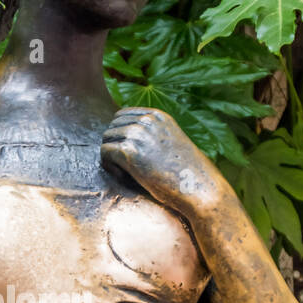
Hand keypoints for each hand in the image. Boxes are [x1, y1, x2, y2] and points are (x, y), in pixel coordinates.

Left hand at [101, 107, 227, 219]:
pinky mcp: (129, 152)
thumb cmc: (187, 172)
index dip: (119, 133)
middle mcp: (147, 121)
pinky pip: (104, 152)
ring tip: (125, 172)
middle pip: (112, 126)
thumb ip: (154, 135)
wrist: (198, 188)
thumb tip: (129, 138)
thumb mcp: (173, 142)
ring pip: (106, 138)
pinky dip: (109, 165)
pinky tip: (123, 176)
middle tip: (125, 165)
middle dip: (114, 144)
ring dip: (110, 155)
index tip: (127, 151)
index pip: (122, 114)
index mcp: (158, 116)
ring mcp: (137, 135)